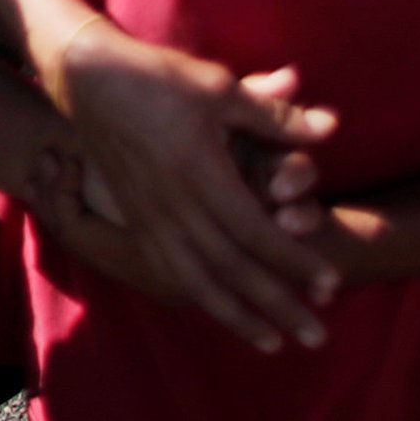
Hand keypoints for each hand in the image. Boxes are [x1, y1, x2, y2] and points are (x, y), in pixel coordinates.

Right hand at [51, 23, 338, 353]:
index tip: (331, 286)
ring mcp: (151, 218)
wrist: (88, 79)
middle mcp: (175, 207)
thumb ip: (275, 116)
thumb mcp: (219, 88)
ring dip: (237, 317)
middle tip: (316, 336)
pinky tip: (218, 311)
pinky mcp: (135, 220)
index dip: (295, 262)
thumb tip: (331, 127)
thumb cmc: (158, 77)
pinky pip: (169, 271)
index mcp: (201, 175)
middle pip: (233, 270)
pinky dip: (198, 297)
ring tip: (272, 343)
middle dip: (278, 305)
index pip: (257, 233)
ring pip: (198, 282)